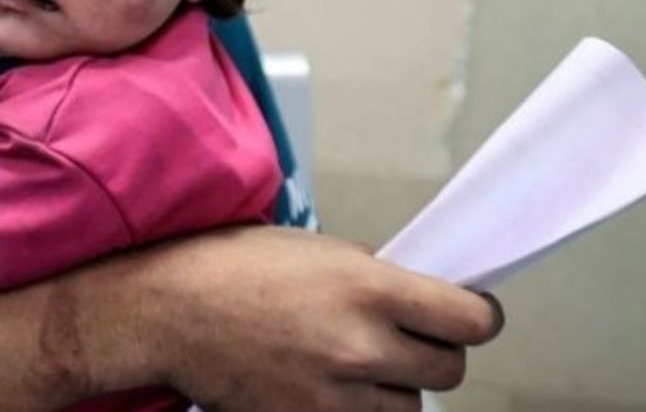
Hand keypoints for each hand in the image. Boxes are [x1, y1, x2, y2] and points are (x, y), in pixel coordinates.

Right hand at [138, 226, 502, 411]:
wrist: (167, 311)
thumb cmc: (229, 268)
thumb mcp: (315, 249)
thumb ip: (373, 278)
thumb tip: (415, 301)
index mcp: (368, 288)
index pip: (472, 321)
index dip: (477, 317)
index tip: (469, 315)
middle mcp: (362, 346)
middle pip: (449, 370)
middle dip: (434, 352)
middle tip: (407, 338)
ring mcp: (337, 395)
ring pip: (408, 408)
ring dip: (393, 389)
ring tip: (355, 364)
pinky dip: (358, 411)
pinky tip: (331, 386)